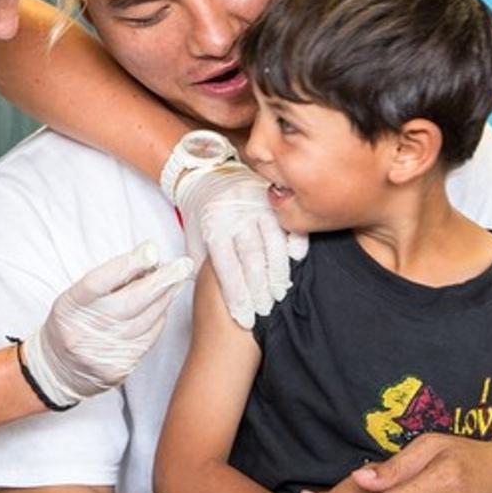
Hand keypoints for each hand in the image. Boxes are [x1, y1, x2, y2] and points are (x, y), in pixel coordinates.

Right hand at [22, 241, 193, 406]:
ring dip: (165, 299)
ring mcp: (101, 353)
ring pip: (143, 321)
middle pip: (128, 303)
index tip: (151, 250)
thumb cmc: (73, 323)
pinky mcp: (117, 369)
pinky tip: (164, 306)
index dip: (125, 265)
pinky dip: (159, 320)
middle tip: (182, 265)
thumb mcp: (77, 298)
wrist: (58, 370)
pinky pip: (147, 339)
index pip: (97, 282)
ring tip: (178, 280)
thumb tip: (146, 260)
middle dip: (159, 281)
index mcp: (68, 308)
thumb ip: (107, 281)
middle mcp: (83, 332)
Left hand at [169, 161, 307, 329]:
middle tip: (267, 311)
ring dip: (278, 270)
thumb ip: (202, 267)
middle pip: (250, 257)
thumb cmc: (201, 215)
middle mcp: (235, 217)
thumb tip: (212, 299)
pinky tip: (297, 259)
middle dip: (259, 288)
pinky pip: (287, 220)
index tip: (245, 318)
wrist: (207, 174)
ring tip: (282, 293)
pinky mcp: (270, 199)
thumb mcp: (194, 239)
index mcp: (213, 228)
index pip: (226, 267)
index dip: (236, 295)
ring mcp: (255, 206)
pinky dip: (295, 239)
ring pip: (271, 241)